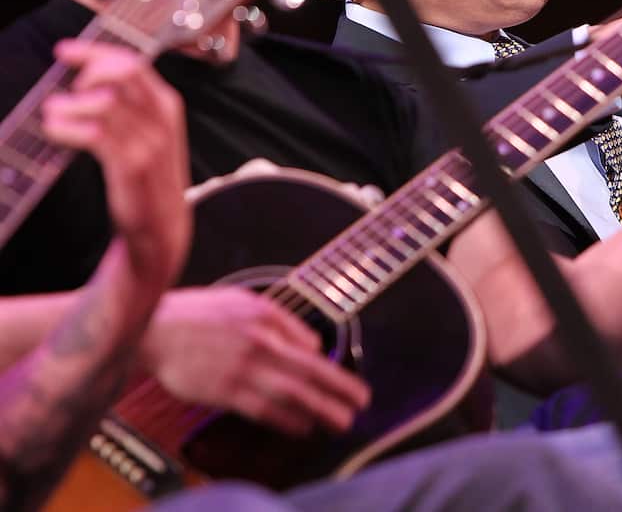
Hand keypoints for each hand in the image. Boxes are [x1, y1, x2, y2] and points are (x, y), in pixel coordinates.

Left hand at [41, 40, 191, 281]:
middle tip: (67, 88)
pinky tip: (55, 130)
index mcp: (167, 105)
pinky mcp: (131, 165)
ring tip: (52, 114)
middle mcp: (162, 119)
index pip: (132, 63)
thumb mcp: (149, 132)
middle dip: (86, 72)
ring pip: (104, 103)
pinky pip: (94, 135)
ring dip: (69, 104)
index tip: (65, 51)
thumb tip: (89, 76)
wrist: (163, 225)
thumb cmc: (148, 176)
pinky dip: (67, 128)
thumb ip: (129, 104)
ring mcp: (148, 142)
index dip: (94, 52)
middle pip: (122, 74)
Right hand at [142, 286, 371, 436]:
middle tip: (359, 408)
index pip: (312, 354)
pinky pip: (260, 410)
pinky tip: (301, 427)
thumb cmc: (202, 314)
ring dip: (318, 412)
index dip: (337, 376)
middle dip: (338, 395)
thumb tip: (314, 345)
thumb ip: (284, 323)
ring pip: (289, 396)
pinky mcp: (222, 392)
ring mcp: (240, 371)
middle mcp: (258, 347)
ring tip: (338, 423)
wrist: (154, 329)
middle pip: (307, 376)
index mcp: (267, 323)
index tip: (357, 390)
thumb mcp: (247, 302)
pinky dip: (284, 420)